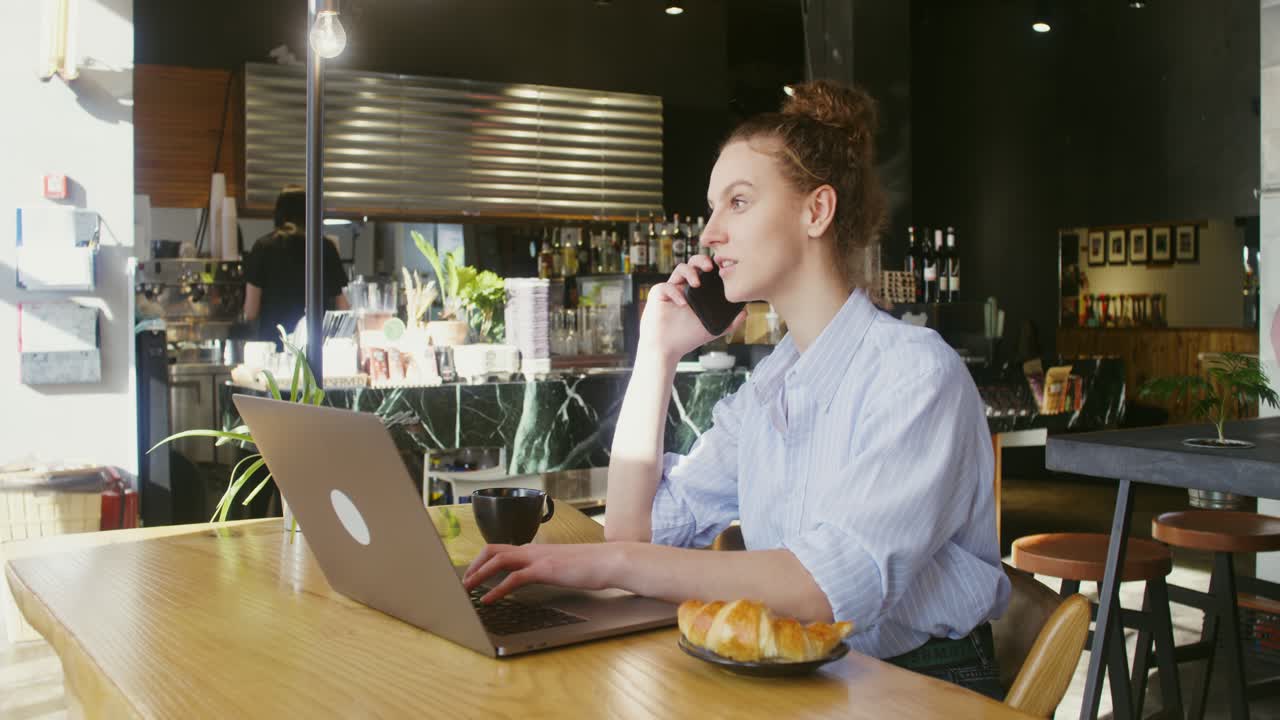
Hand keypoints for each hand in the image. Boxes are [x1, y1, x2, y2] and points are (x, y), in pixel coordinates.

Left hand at [462, 543, 622, 603]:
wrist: (608, 561)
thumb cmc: (589, 566)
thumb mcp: (561, 567)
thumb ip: (545, 569)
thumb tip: (536, 577)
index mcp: (535, 549)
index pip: (502, 548)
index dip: (483, 560)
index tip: (472, 573)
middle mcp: (532, 550)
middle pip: (493, 549)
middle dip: (474, 564)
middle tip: (464, 581)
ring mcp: (538, 558)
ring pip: (498, 559)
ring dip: (478, 574)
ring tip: (466, 589)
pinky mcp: (544, 569)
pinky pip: (513, 578)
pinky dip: (496, 589)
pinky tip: (488, 599)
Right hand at [640, 255, 746, 361]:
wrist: (668, 348)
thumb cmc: (687, 338)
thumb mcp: (714, 329)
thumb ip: (730, 322)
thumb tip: (745, 312)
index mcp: (697, 291)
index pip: (705, 271)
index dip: (713, 265)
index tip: (723, 269)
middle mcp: (684, 286)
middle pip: (693, 263)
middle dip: (701, 260)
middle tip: (710, 267)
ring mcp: (671, 289)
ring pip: (679, 268)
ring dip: (690, 272)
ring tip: (697, 284)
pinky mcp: (658, 294)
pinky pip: (666, 286)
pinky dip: (675, 293)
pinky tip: (682, 304)